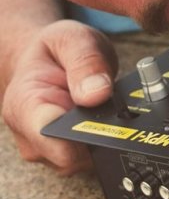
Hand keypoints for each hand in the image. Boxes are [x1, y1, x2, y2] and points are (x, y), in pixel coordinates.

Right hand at [1, 19, 117, 173]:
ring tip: (106, 104)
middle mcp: (31, 137)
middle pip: (72, 156)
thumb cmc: (54, 51)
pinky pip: (93, 156)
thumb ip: (86, 62)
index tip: (107, 119)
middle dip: (100, 134)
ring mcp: (48, 151)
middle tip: (114, 103)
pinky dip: (105, 138)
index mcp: (24, 106)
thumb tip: (98, 93)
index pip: (51, 137)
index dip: (83, 134)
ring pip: (86, 160)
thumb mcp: (72, 39)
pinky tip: (105, 117)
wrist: (45, 61)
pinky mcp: (67, 156)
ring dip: (104, 136)